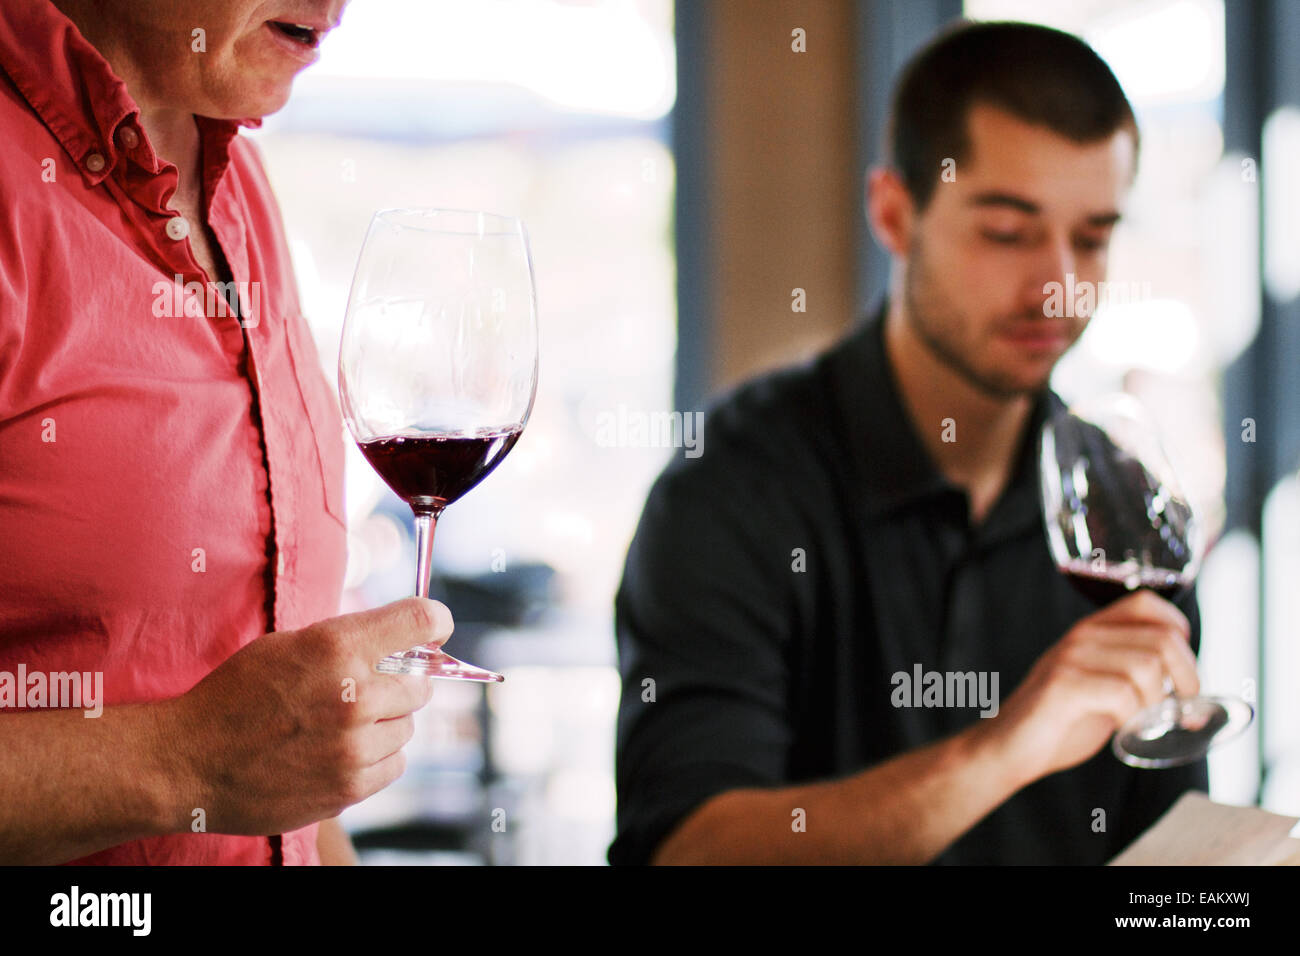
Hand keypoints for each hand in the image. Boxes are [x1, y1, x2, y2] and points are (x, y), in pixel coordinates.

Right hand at [162, 597, 451, 835]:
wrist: (188, 761)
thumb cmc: (236, 696)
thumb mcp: (288, 645)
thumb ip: (348, 639)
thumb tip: (407, 634)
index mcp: (336, 646)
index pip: (421, 620)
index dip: (434, 623)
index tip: (432, 630)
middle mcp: (353, 694)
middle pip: (420, 683)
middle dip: (400, 683)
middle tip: (365, 689)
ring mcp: (354, 745)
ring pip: (408, 727)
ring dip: (386, 723)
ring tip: (340, 725)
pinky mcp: (350, 786)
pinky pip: (395, 764)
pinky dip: (376, 757)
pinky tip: (340, 751)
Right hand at [984, 590, 1198, 782]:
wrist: (1009, 747)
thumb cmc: (1060, 722)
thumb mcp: (1102, 688)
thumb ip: (1135, 677)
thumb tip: (1193, 693)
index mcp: (1091, 629)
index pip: (1147, 603)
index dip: (1178, 631)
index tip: (1181, 669)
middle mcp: (1081, 635)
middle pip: (1162, 639)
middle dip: (1186, 678)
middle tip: (1180, 708)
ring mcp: (1070, 658)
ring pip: (1147, 667)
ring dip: (1156, 703)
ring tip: (1143, 721)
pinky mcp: (1063, 686)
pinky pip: (1122, 694)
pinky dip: (1134, 718)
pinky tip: (1122, 729)